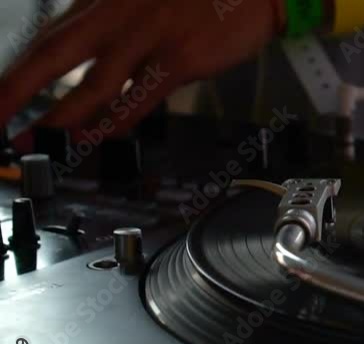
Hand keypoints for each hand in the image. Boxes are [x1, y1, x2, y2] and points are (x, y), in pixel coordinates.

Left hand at [0, 0, 285, 132]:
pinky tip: (98, 139)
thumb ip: (116, 26)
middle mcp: (117, 15)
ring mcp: (148, 38)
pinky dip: (115, 123)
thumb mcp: (144, 0)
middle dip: (17, 90)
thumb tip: (93, 66)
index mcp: (104, 0)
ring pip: (92, 84)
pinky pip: (139, 98)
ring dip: (61, 118)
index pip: (48, 37)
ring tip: (38, 142)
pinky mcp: (179, 59)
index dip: (17, 71)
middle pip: (53, 55)